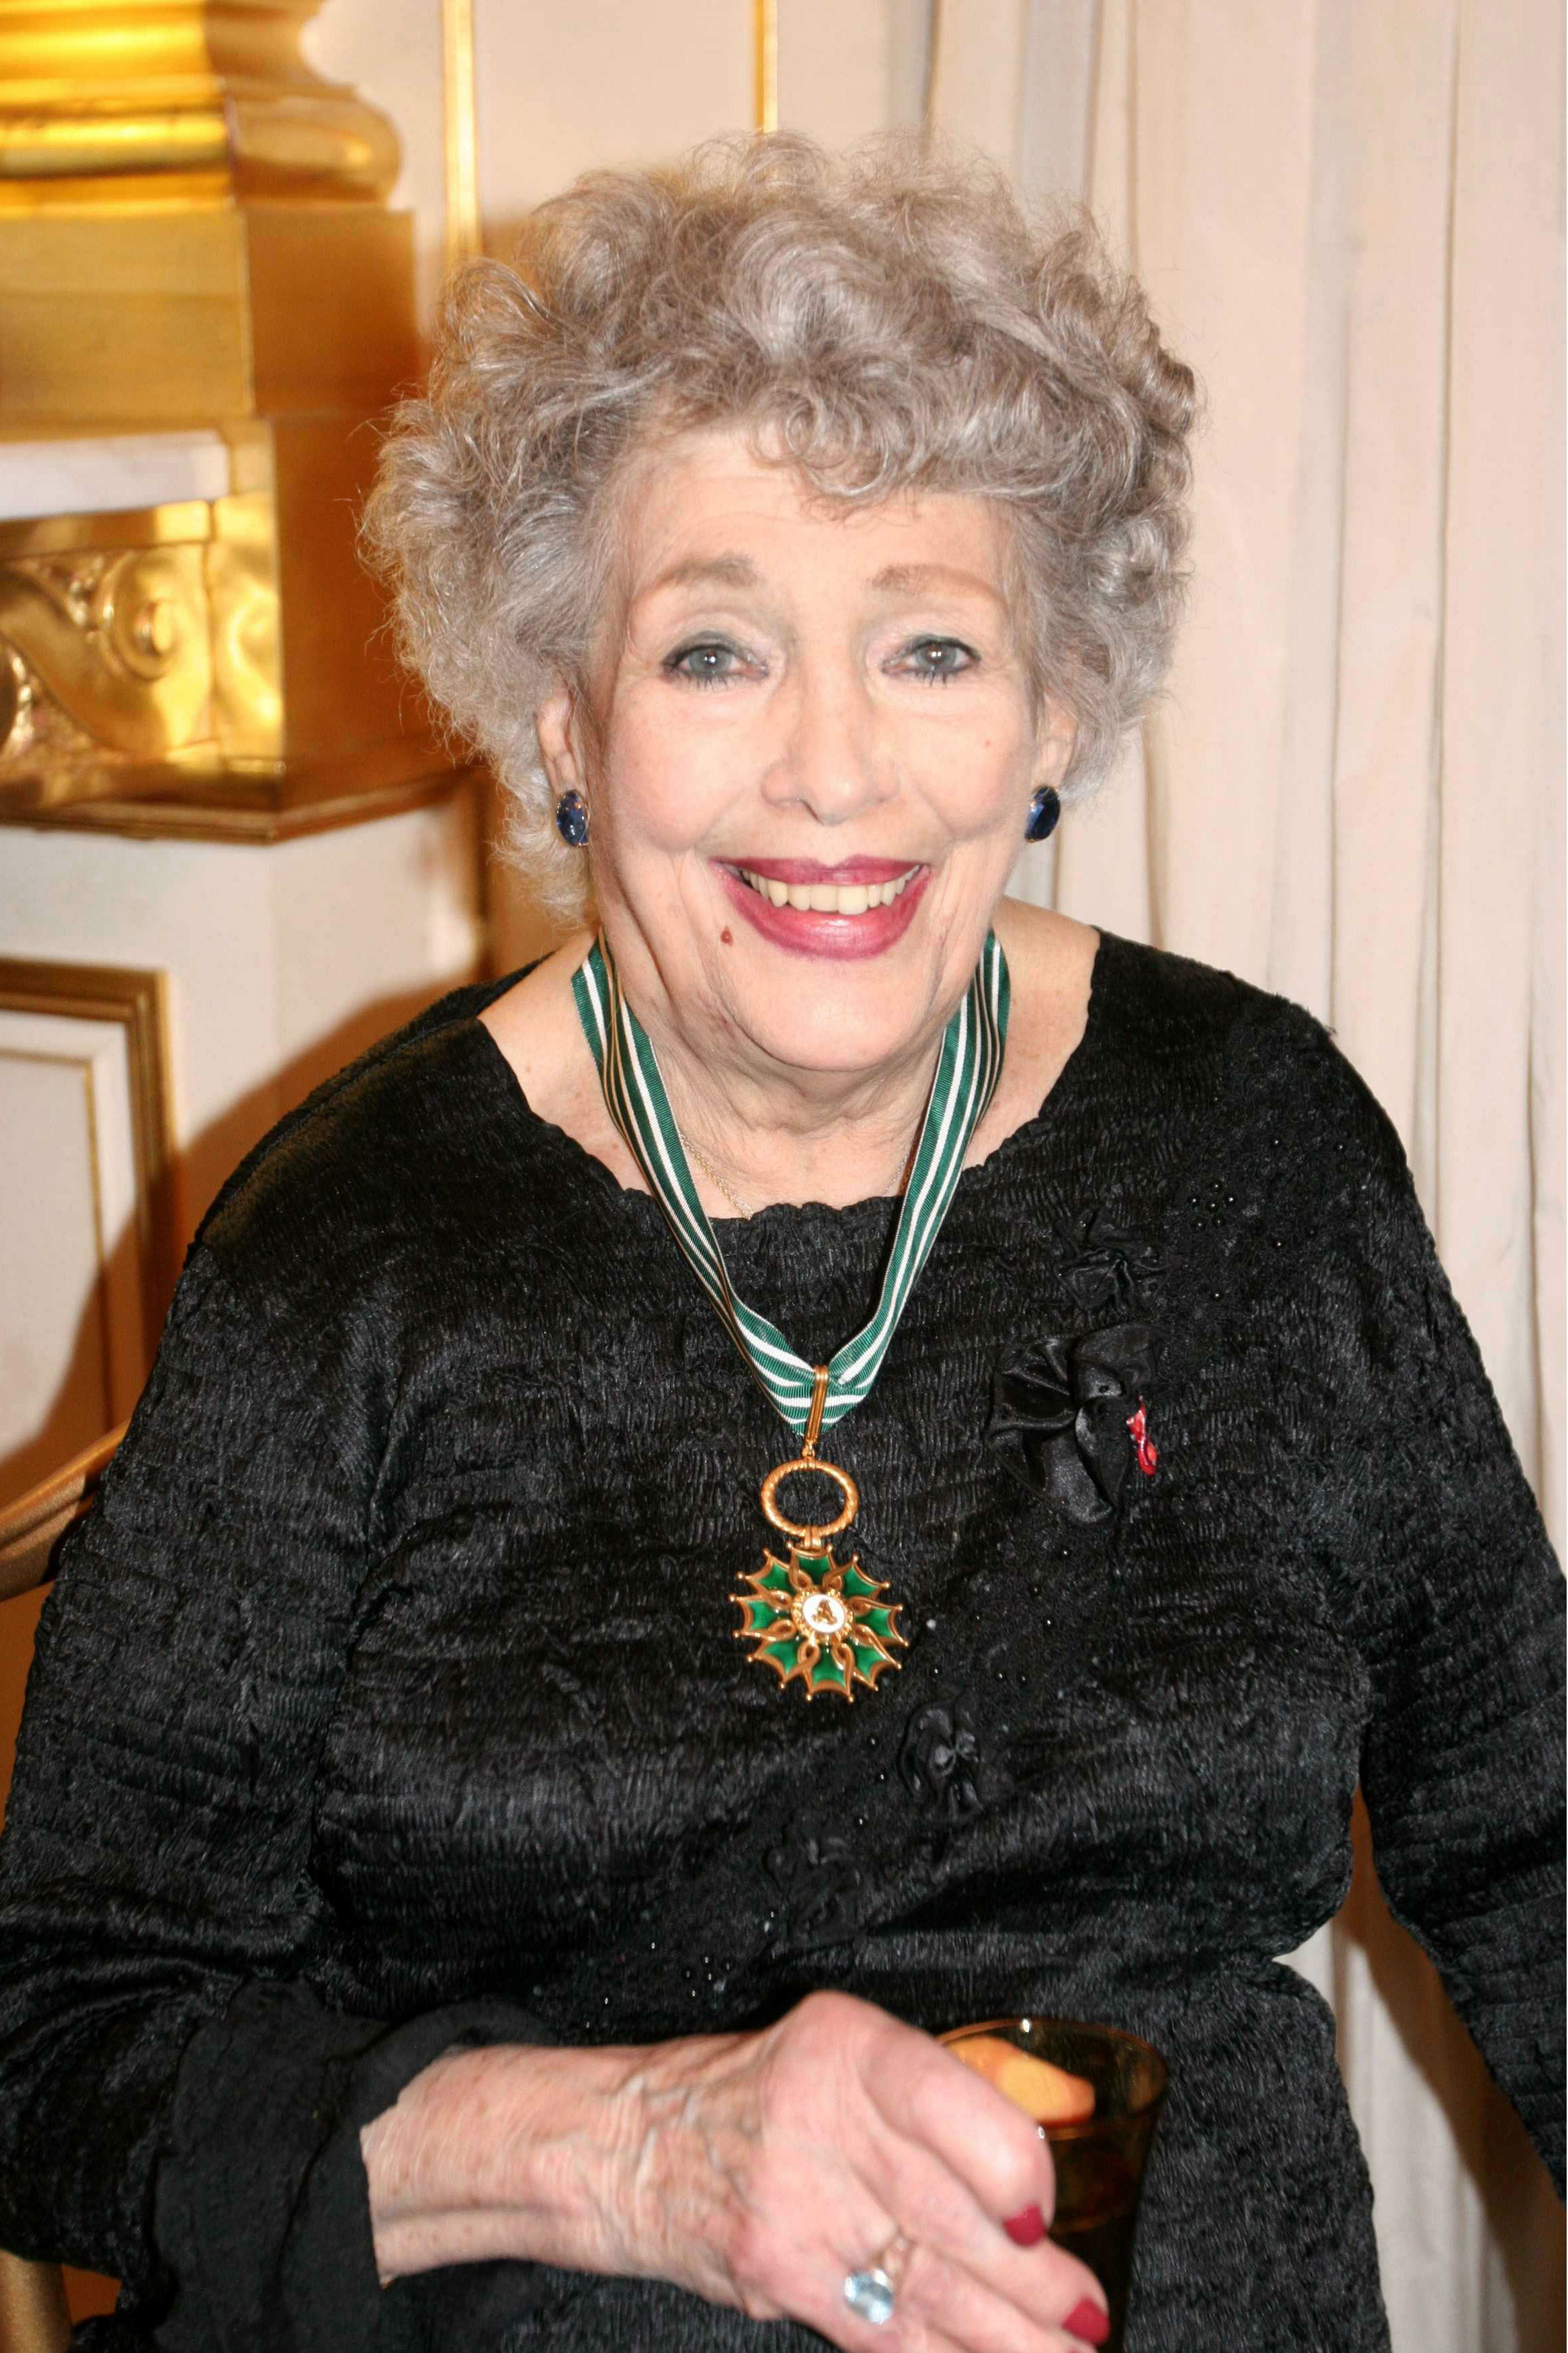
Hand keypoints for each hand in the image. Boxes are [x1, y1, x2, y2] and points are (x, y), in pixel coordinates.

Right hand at [364, 1991, 1110, 2350]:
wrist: (631, 2144)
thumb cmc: (761, 2090)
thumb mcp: (845, 2049)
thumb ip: (935, 2095)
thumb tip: (1046, 2158)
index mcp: (852, 2048)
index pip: (955, 2108)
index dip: (1015, 2169)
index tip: (1043, 2212)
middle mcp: (823, 2121)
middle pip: (954, 2219)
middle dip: (1039, 2283)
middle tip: (1091, 2314)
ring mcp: (798, 2209)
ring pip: (930, 2292)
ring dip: (1013, 2339)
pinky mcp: (782, 2278)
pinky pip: (885, 2335)